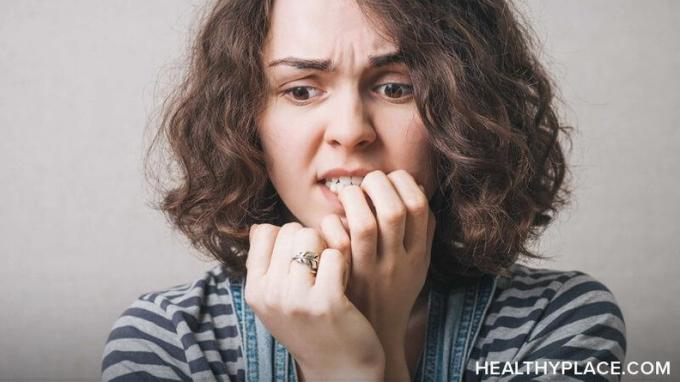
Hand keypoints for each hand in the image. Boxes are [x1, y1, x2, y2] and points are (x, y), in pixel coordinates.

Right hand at [245, 222, 384, 380]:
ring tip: (332, 276)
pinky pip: (335, 253)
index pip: (265, 231)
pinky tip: (345, 284)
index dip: (289, 237)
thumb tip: (260, 227)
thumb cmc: (312, 326)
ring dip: (328, 250)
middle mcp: (270, 294)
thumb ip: (266, 264)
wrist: (340, 368)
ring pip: (312, 236)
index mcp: (254, 289)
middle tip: (319, 270)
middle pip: (291, 230)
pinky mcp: (325, 302)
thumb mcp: (276, 300)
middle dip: (311, 242)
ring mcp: (296, 299)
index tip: (300, 260)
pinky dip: (344, 264)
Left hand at [319, 170, 435, 378]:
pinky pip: (337, 241)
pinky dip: (333, 222)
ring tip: (350, 195)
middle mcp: (396, 263)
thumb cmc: (394, 292)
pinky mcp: (344, 279)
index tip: (391, 180)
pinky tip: (334, 220)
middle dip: (378, 183)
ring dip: (354, 198)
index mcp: (418, 255)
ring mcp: (369, 272)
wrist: (374, 335)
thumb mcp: (419, 263)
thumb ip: (423, 228)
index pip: (419, 206)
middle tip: (368, 182)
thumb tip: (419, 186)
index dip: (404, 182)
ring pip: (364, 224)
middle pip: (393, 210)